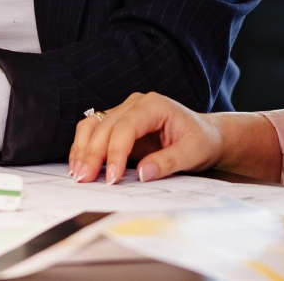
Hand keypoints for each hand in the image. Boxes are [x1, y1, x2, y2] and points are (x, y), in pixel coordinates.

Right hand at [67, 91, 223, 183]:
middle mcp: (135, 104)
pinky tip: (79, 165)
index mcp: (154, 106)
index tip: (112, 177)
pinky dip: (84, 147)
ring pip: (93, 126)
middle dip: (93, 154)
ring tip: (78, 174)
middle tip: (86, 180)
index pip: (126, 126)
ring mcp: (124, 112)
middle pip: (105, 126)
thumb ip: (168, 162)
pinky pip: (94, 132)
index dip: (115, 152)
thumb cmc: (201, 141)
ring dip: (83, 150)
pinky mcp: (118, 125)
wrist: (205, 135)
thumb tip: (142, 174)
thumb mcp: (193, 153)